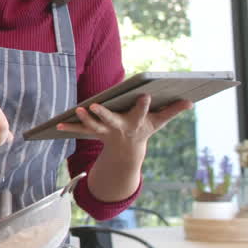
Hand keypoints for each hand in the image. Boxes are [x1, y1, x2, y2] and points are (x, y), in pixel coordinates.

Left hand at [56, 94, 192, 148]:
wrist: (128, 152)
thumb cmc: (144, 129)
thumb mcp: (159, 121)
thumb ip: (173, 110)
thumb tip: (191, 101)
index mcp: (136, 122)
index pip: (141, 111)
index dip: (143, 104)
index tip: (145, 95)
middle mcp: (119, 127)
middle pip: (111, 120)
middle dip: (104, 114)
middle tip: (95, 106)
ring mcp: (105, 131)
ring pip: (93, 125)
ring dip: (84, 119)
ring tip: (77, 110)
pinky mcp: (94, 132)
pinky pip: (80, 130)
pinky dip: (70, 127)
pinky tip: (57, 124)